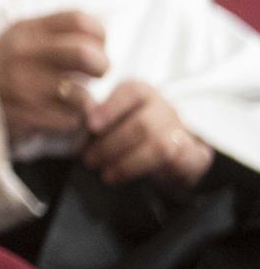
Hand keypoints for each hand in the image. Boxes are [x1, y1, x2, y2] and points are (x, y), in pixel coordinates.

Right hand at [0, 11, 108, 143]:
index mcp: (28, 31)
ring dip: (86, 100)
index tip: (95, 46)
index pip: (80, 21)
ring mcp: (27, 88)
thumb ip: (56, 31)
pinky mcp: (29, 116)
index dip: (98, 35)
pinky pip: (71, 120)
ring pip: (83, 96)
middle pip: (85, 55)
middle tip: (96, 73)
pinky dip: (70, 118)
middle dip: (101, 66)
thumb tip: (102, 32)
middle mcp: (26, 56)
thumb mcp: (22, 35)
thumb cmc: (6, 62)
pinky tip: (57, 111)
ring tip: (74, 97)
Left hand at [83, 79, 213, 190]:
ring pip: (158, 145)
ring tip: (104, 173)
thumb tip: (76, 127)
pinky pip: (177, 164)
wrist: (173, 149)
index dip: (110, 108)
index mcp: (141, 92)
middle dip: (112, 144)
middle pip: (141, 124)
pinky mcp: (192, 154)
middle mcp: (163, 107)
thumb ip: (97, 119)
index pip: (130, 92)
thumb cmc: (129, 128)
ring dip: (127, 162)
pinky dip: (147, 171)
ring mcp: (179, 130)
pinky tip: (123, 177)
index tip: (90, 125)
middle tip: (89, 159)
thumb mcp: (113, 117)